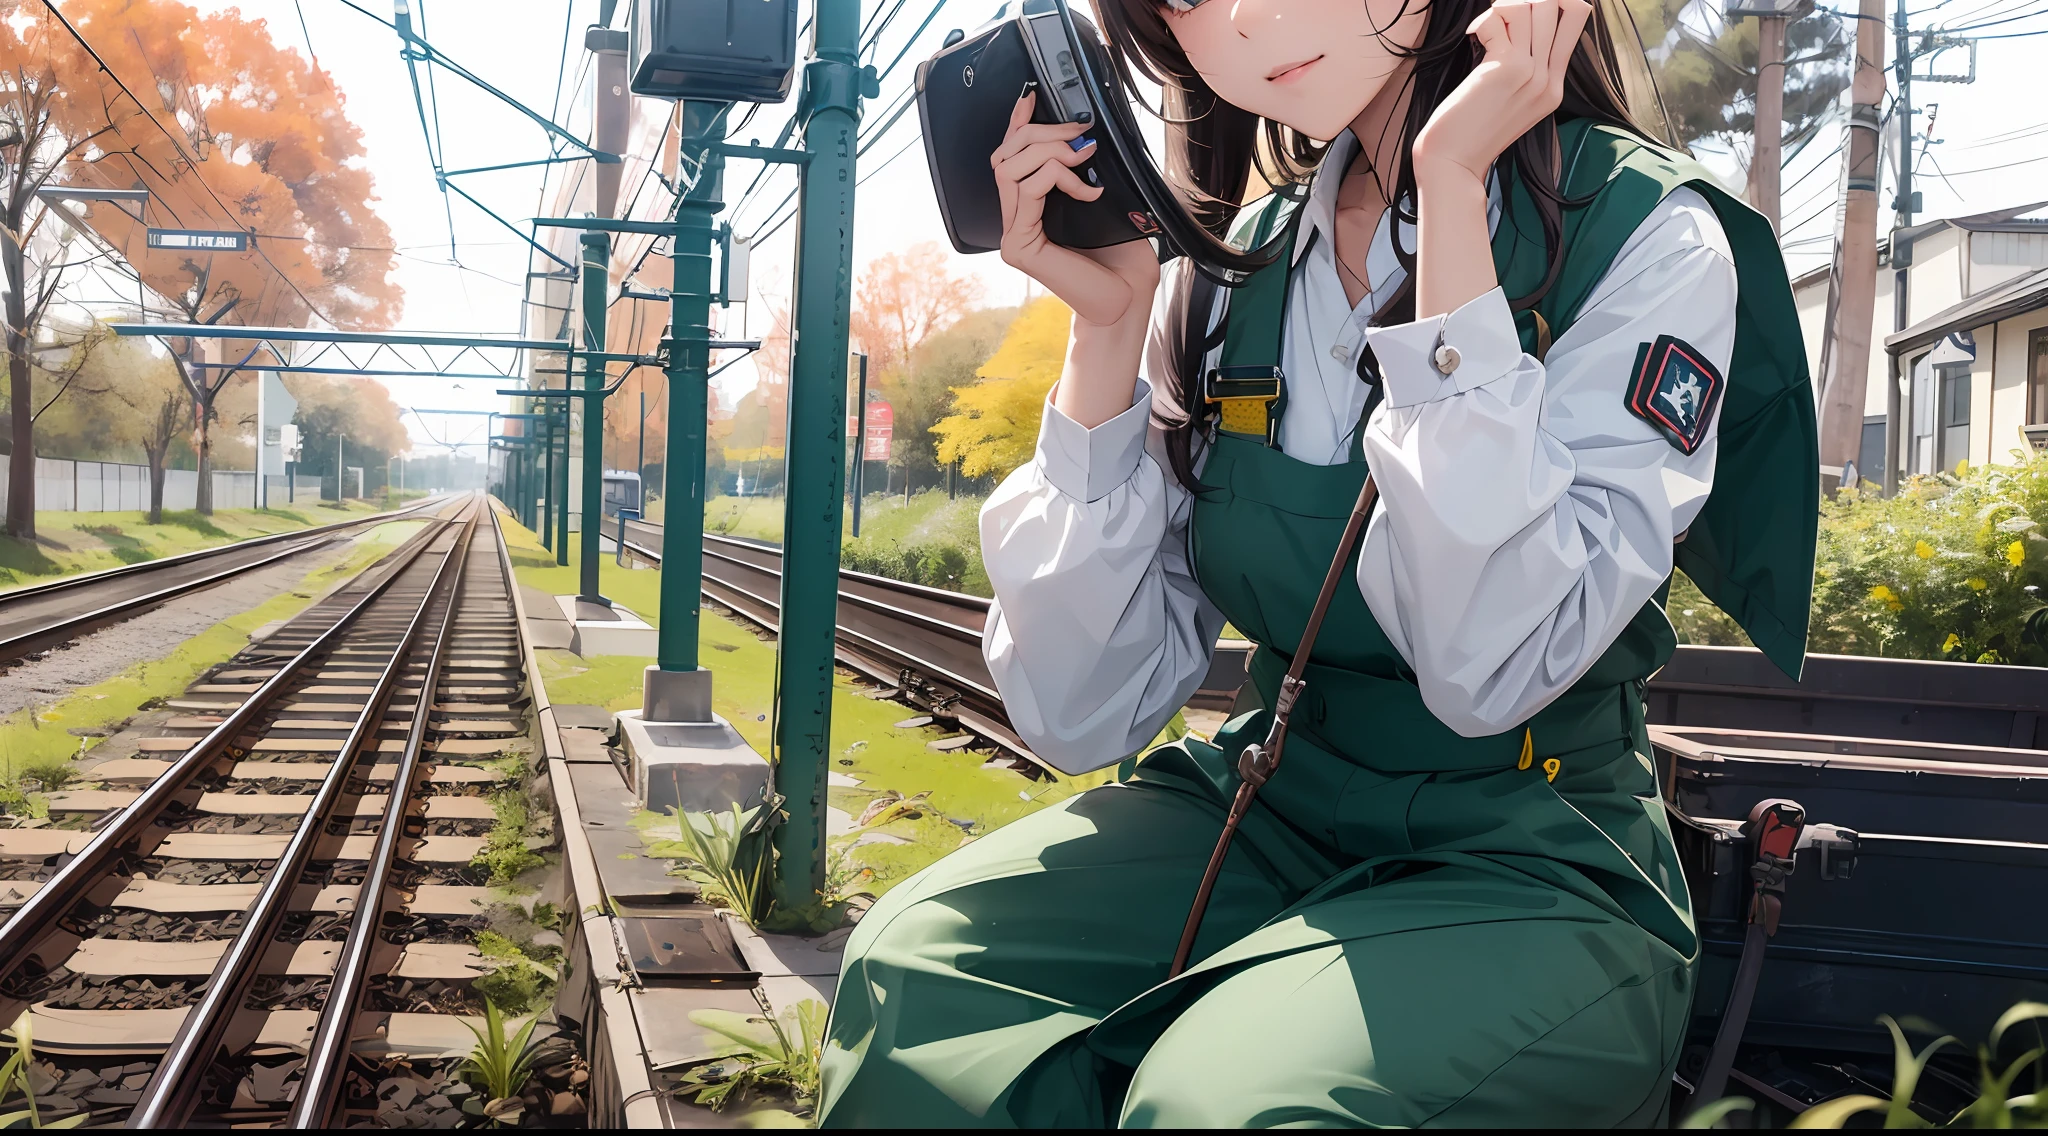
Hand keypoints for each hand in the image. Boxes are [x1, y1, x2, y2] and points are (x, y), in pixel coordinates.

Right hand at [993, 90, 1159, 329]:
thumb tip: (1081, 135)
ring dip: (1051, 152)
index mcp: (1029, 209)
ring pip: (1010, 168)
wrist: (1127, 298)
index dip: (1017, 123)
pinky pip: (1029, 190)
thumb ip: (1080, 171)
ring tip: (1084, 159)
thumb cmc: (1120, 256)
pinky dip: (1060, 179)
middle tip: (1079, 134)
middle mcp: (1014, 221)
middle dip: (1041, 133)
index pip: (1011, 157)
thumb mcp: (1100, 200)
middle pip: (1004, 155)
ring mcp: (1012, 235)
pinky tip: (1088, 191)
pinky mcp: (1019, 247)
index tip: (1031, 96)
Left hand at [1411, 0, 1592, 190]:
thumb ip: (1522, 67)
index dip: (1555, 3)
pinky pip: (1500, 18)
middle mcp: (1548, 79)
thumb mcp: (1509, 100)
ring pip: (1533, 7)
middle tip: (1501, 19)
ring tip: (1487, 27)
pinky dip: (1484, 20)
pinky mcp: (1505, 68)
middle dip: (1527, 1)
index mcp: (1554, 87)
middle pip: (1559, 7)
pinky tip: (1473, 37)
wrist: (1452, 163)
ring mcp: (1530, 73)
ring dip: (1504, 8)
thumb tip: (1517, 24)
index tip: (1522, 12)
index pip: (1577, 20)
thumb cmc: (1470, 131)